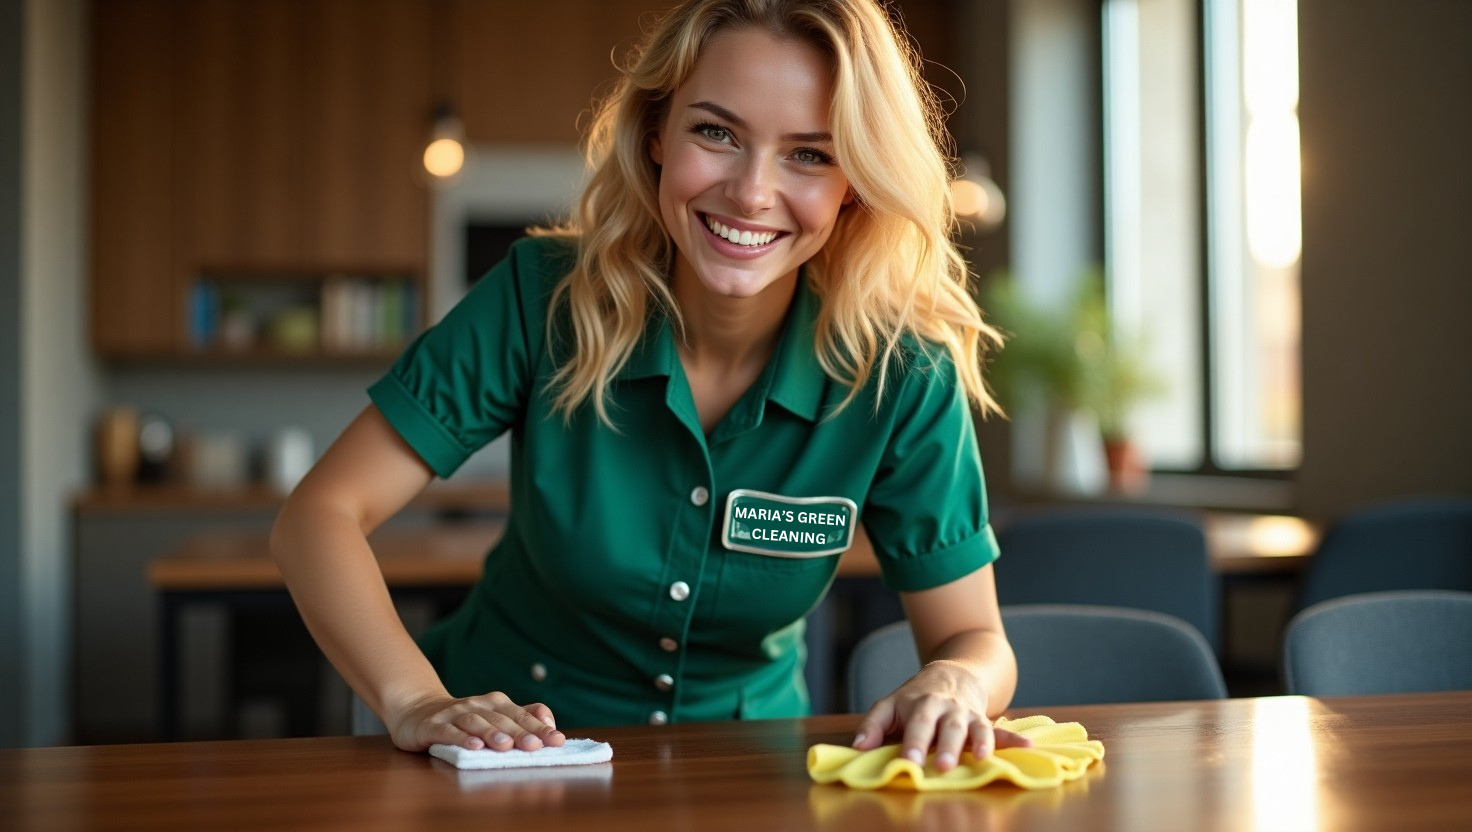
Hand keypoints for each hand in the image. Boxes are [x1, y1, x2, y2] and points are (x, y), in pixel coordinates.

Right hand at [386, 691, 565, 753]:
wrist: (418, 712)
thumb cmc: (464, 719)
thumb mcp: (494, 716)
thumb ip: (522, 718)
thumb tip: (550, 724)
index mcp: (496, 703)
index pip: (522, 714)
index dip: (540, 727)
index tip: (557, 741)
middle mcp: (477, 706)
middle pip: (501, 719)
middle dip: (520, 732)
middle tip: (535, 746)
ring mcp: (454, 715)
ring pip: (476, 723)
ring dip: (491, 733)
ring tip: (505, 746)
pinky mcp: (433, 726)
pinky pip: (448, 732)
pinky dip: (461, 738)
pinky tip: (473, 746)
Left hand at [851, 659, 1029, 771]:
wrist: (950, 675)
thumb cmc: (914, 699)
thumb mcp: (889, 705)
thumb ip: (872, 726)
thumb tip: (857, 748)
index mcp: (920, 705)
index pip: (916, 725)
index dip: (913, 744)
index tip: (909, 762)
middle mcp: (946, 709)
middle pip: (946, 728)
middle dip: (946, 748)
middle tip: (943, 767)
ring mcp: (967, 715)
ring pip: (974, 728)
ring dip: (978, 744)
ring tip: (980, 759)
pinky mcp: (984, 722)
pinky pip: (1000, 731)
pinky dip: (1014, 739)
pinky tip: (1027, 747)